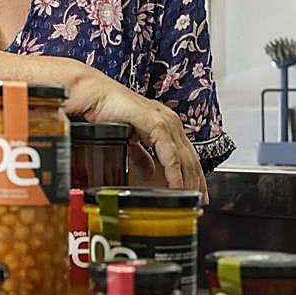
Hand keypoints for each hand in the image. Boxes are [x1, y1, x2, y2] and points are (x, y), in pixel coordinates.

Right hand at [69, 65, 208, 202]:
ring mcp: (164, 121)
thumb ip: (140, 156)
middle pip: (190, 157)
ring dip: (189, 179)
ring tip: (192, 197)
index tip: (197, 191)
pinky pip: (169, 153)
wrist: (94, 94)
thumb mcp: (128, 139)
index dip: (193, 174)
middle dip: (197, 181)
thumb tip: (150, 172)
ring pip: (184, 157)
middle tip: (201, 200)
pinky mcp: (155, 123)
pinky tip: (176, 185)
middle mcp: (169, 121)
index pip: (186, 153)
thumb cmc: (107, 110)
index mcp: (164, 123)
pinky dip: (174, 172)